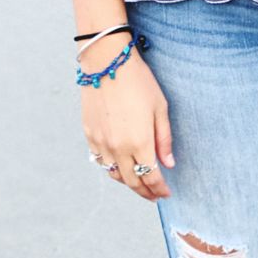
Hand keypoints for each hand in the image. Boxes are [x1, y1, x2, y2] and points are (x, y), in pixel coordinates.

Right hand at [81, 42, 174, 202]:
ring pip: (114, 175)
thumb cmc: (139, 82)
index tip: (166, 193)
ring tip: (139, 182)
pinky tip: (120, 165)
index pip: (150, 177)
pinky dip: (112, 168)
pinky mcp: (89, 135)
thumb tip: (168, 164)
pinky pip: (101, 161)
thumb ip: (164, 139)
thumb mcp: (160, 107)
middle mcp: (118, 148)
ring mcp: (101, 143)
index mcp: (139, 142)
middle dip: (145, 192)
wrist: (107, 63)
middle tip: (154, 195)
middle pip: (132, 182)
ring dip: (128, 182)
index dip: (159, 189)